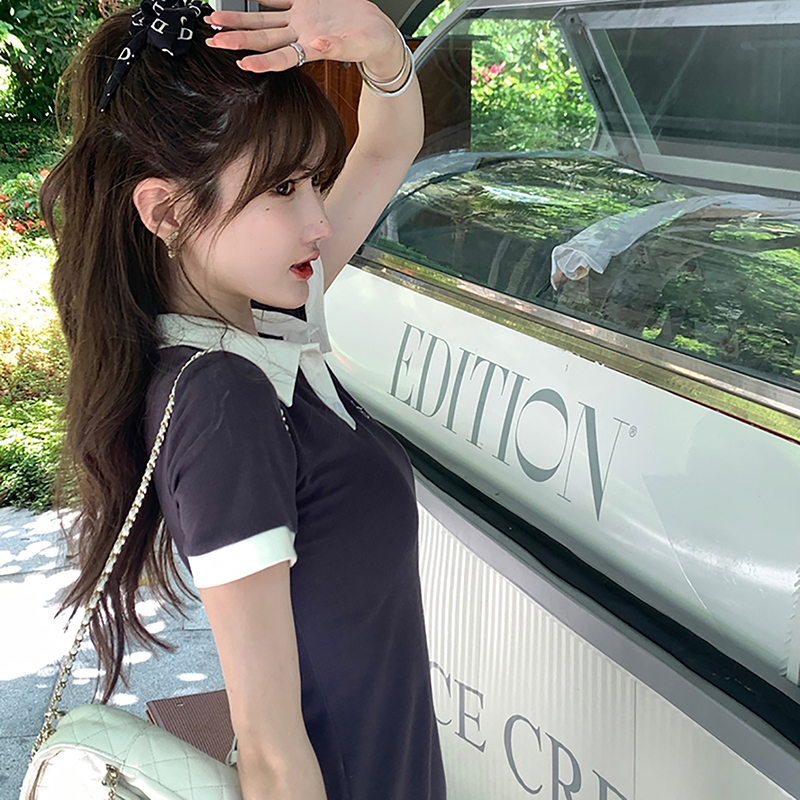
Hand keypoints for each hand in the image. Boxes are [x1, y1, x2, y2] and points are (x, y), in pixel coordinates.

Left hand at [204, 0, 404, 78]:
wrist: (377, 34)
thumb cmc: (372, 44)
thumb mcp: (358, 45)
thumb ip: (338, 47)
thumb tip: (317, 45)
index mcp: (311, 48)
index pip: (281, 57)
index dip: (262, 61)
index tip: (242, 62)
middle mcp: (301, 36)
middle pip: (263, 39)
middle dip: (238, 39)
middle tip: (214, 39)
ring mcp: (301, 20)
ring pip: (263, 20)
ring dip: (240, 21)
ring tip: (216, 20)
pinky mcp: (306, 4)